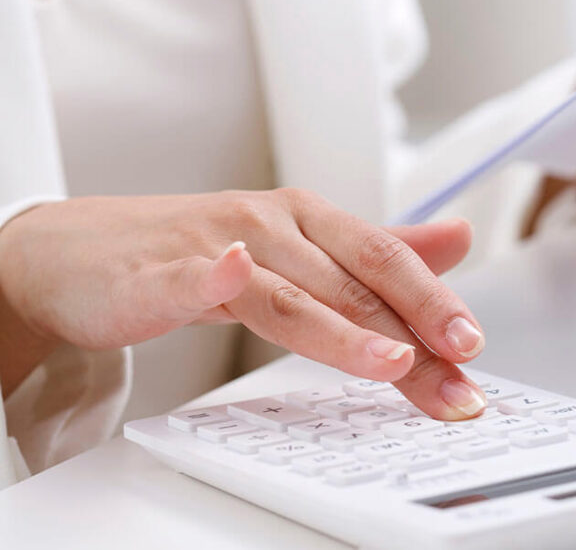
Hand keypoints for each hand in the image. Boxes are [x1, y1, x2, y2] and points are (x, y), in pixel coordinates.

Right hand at [0, 191, 487, 418]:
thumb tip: (458, 240)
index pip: (387, 262)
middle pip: (354, 282)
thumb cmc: (202, 250)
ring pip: (292, 293)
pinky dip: (213, 275)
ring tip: (392, 361)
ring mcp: (216, 244)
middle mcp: (274, 225)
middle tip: (456, 374)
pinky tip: (233, 275)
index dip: (434, 302)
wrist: (84, 253)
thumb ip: (381, 252)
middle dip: (414, 333)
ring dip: (345, 328)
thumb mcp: (303, 247)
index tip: (472, 347)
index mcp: (312, 219)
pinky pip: (192, 275)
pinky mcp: (160, 272)